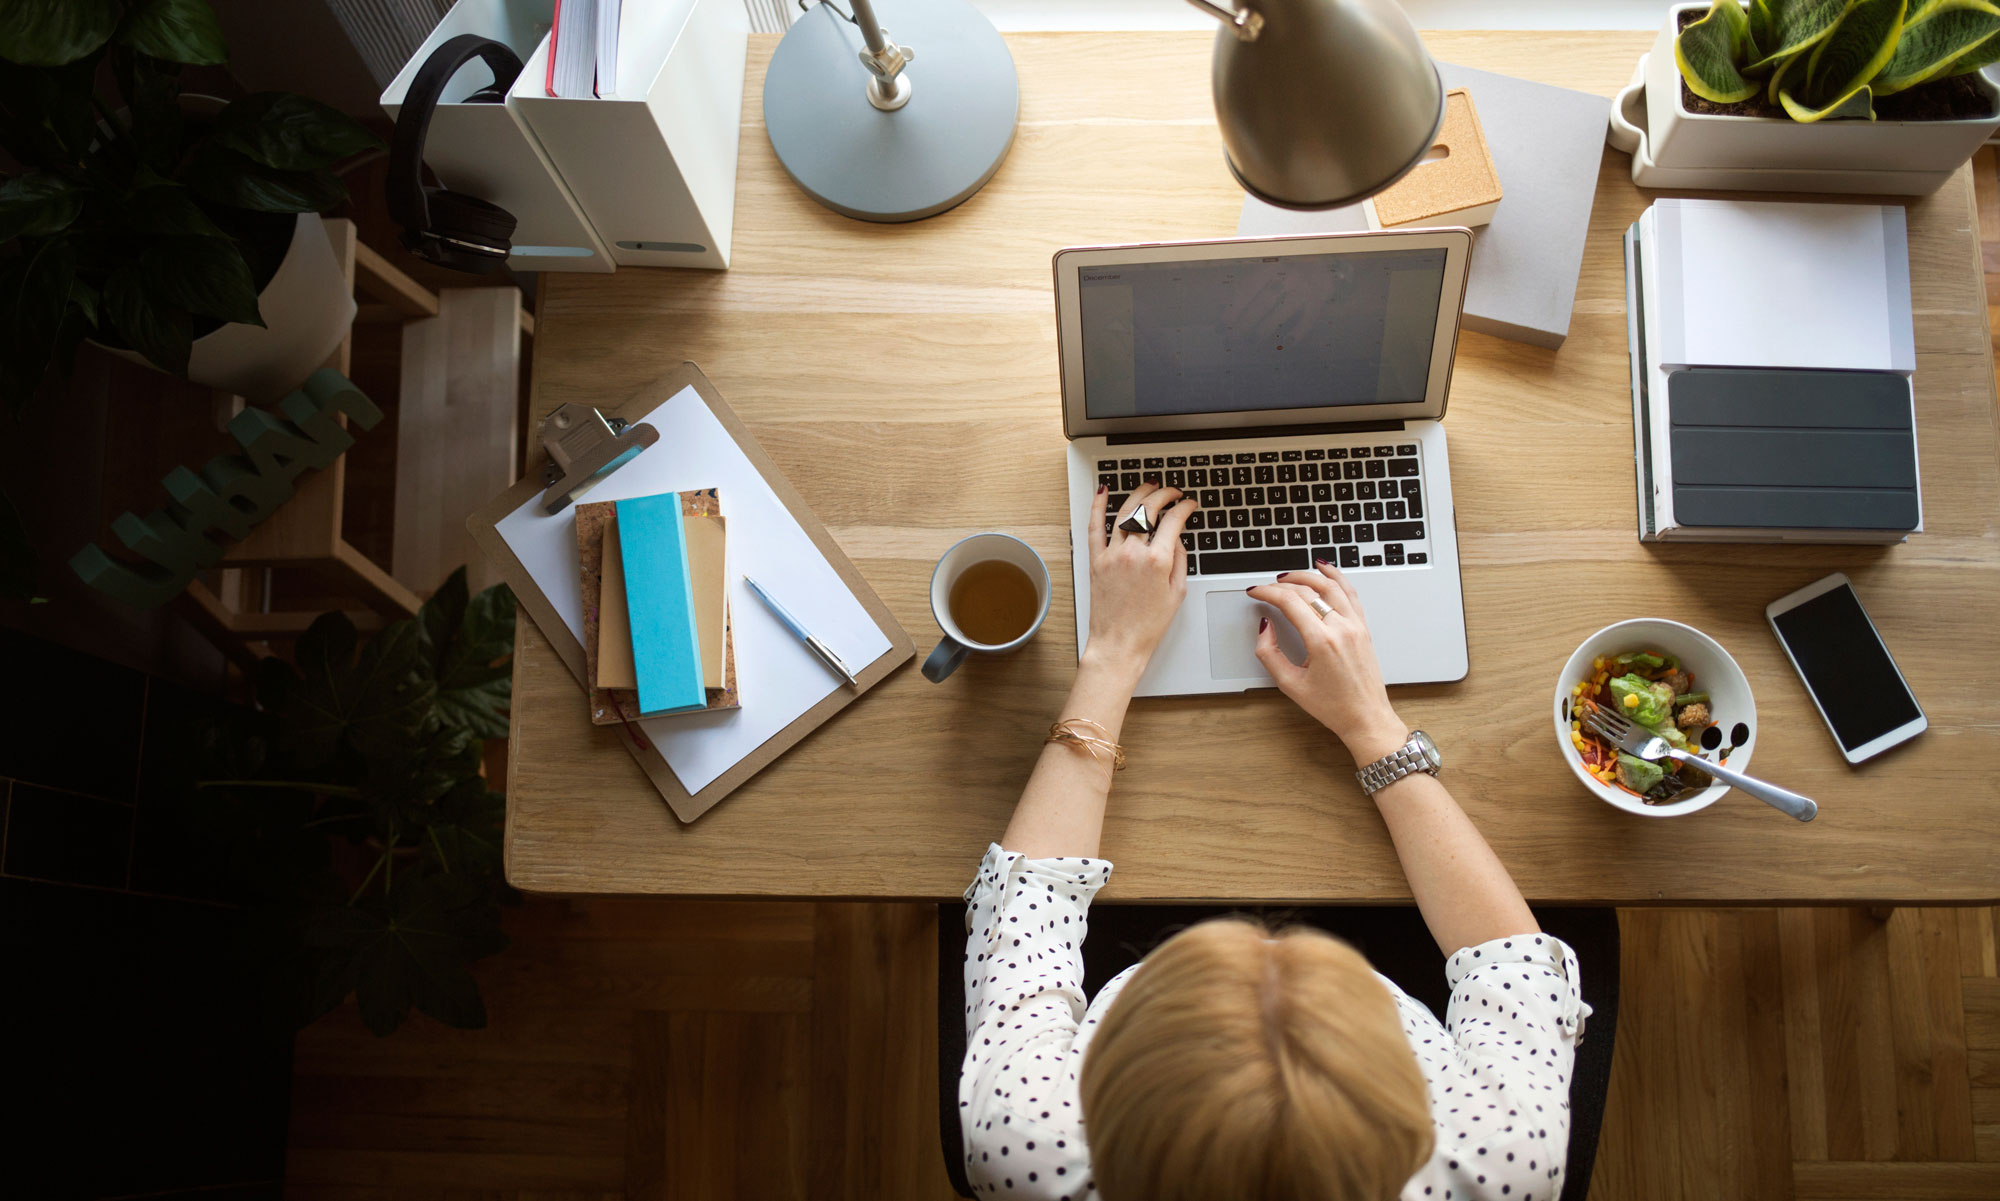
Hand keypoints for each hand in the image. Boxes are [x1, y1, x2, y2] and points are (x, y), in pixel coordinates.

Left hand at [1084, 480, 1196, 677]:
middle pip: (1149, 509)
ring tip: (1148, 487)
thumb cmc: (1147, 625)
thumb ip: (1179, 560)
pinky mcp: (1095, 560)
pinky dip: (1097, 506)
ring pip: (1124, 512)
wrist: (1119, 643)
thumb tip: (1176, 539)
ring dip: (1138, 494)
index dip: (1184, 507)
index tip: (1188, 504)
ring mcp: (1112, 555)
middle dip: (1164, 494)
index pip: (1173, 520)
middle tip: (1172, 492)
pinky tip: (1102, 491)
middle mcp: (1133, 553)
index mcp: (1158, 561)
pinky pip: (1094, 526)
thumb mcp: (1177, 593)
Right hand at [1247, 561, 1405, 760]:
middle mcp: (1341, 628)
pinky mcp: (1363, 627)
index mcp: (1322, 642)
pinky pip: (1350, 593)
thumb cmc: (1333, 706)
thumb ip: (1270, 654)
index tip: (1255, 592)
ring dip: (1307, 575)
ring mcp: (1356, 625)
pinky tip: (1326, 569)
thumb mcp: (1290, 685)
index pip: (1290, 602)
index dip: (1268, 593)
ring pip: (1331, 585)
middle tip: (1267, 587)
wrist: (1366, 717)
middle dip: (1282, 584)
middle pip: (1308, 591)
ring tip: (1290, 575)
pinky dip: (1337, 576)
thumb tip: (1265, 627)